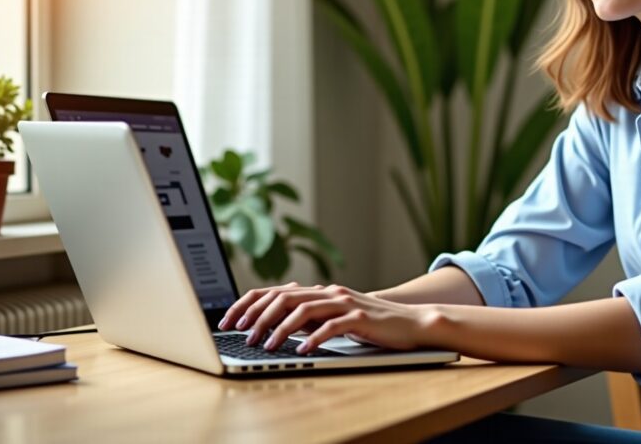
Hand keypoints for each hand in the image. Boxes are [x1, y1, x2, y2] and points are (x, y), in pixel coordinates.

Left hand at [218, 283, 439, 353]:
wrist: (410, 323)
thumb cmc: (370, 324)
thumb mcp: (333, 318)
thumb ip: (309, 317)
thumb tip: (274, 324)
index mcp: (320, 291)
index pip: (276, 291)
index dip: (249, 303)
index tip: (230, 320)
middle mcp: (330, 292)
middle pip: (285, 297)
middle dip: (259, 316)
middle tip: (244, 335)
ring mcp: (346, 303)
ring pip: (305, 310)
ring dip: (281, 328)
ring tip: (268, 345)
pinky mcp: (361, 317)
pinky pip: (332, 326)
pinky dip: (314, 338)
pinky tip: (303, 350)